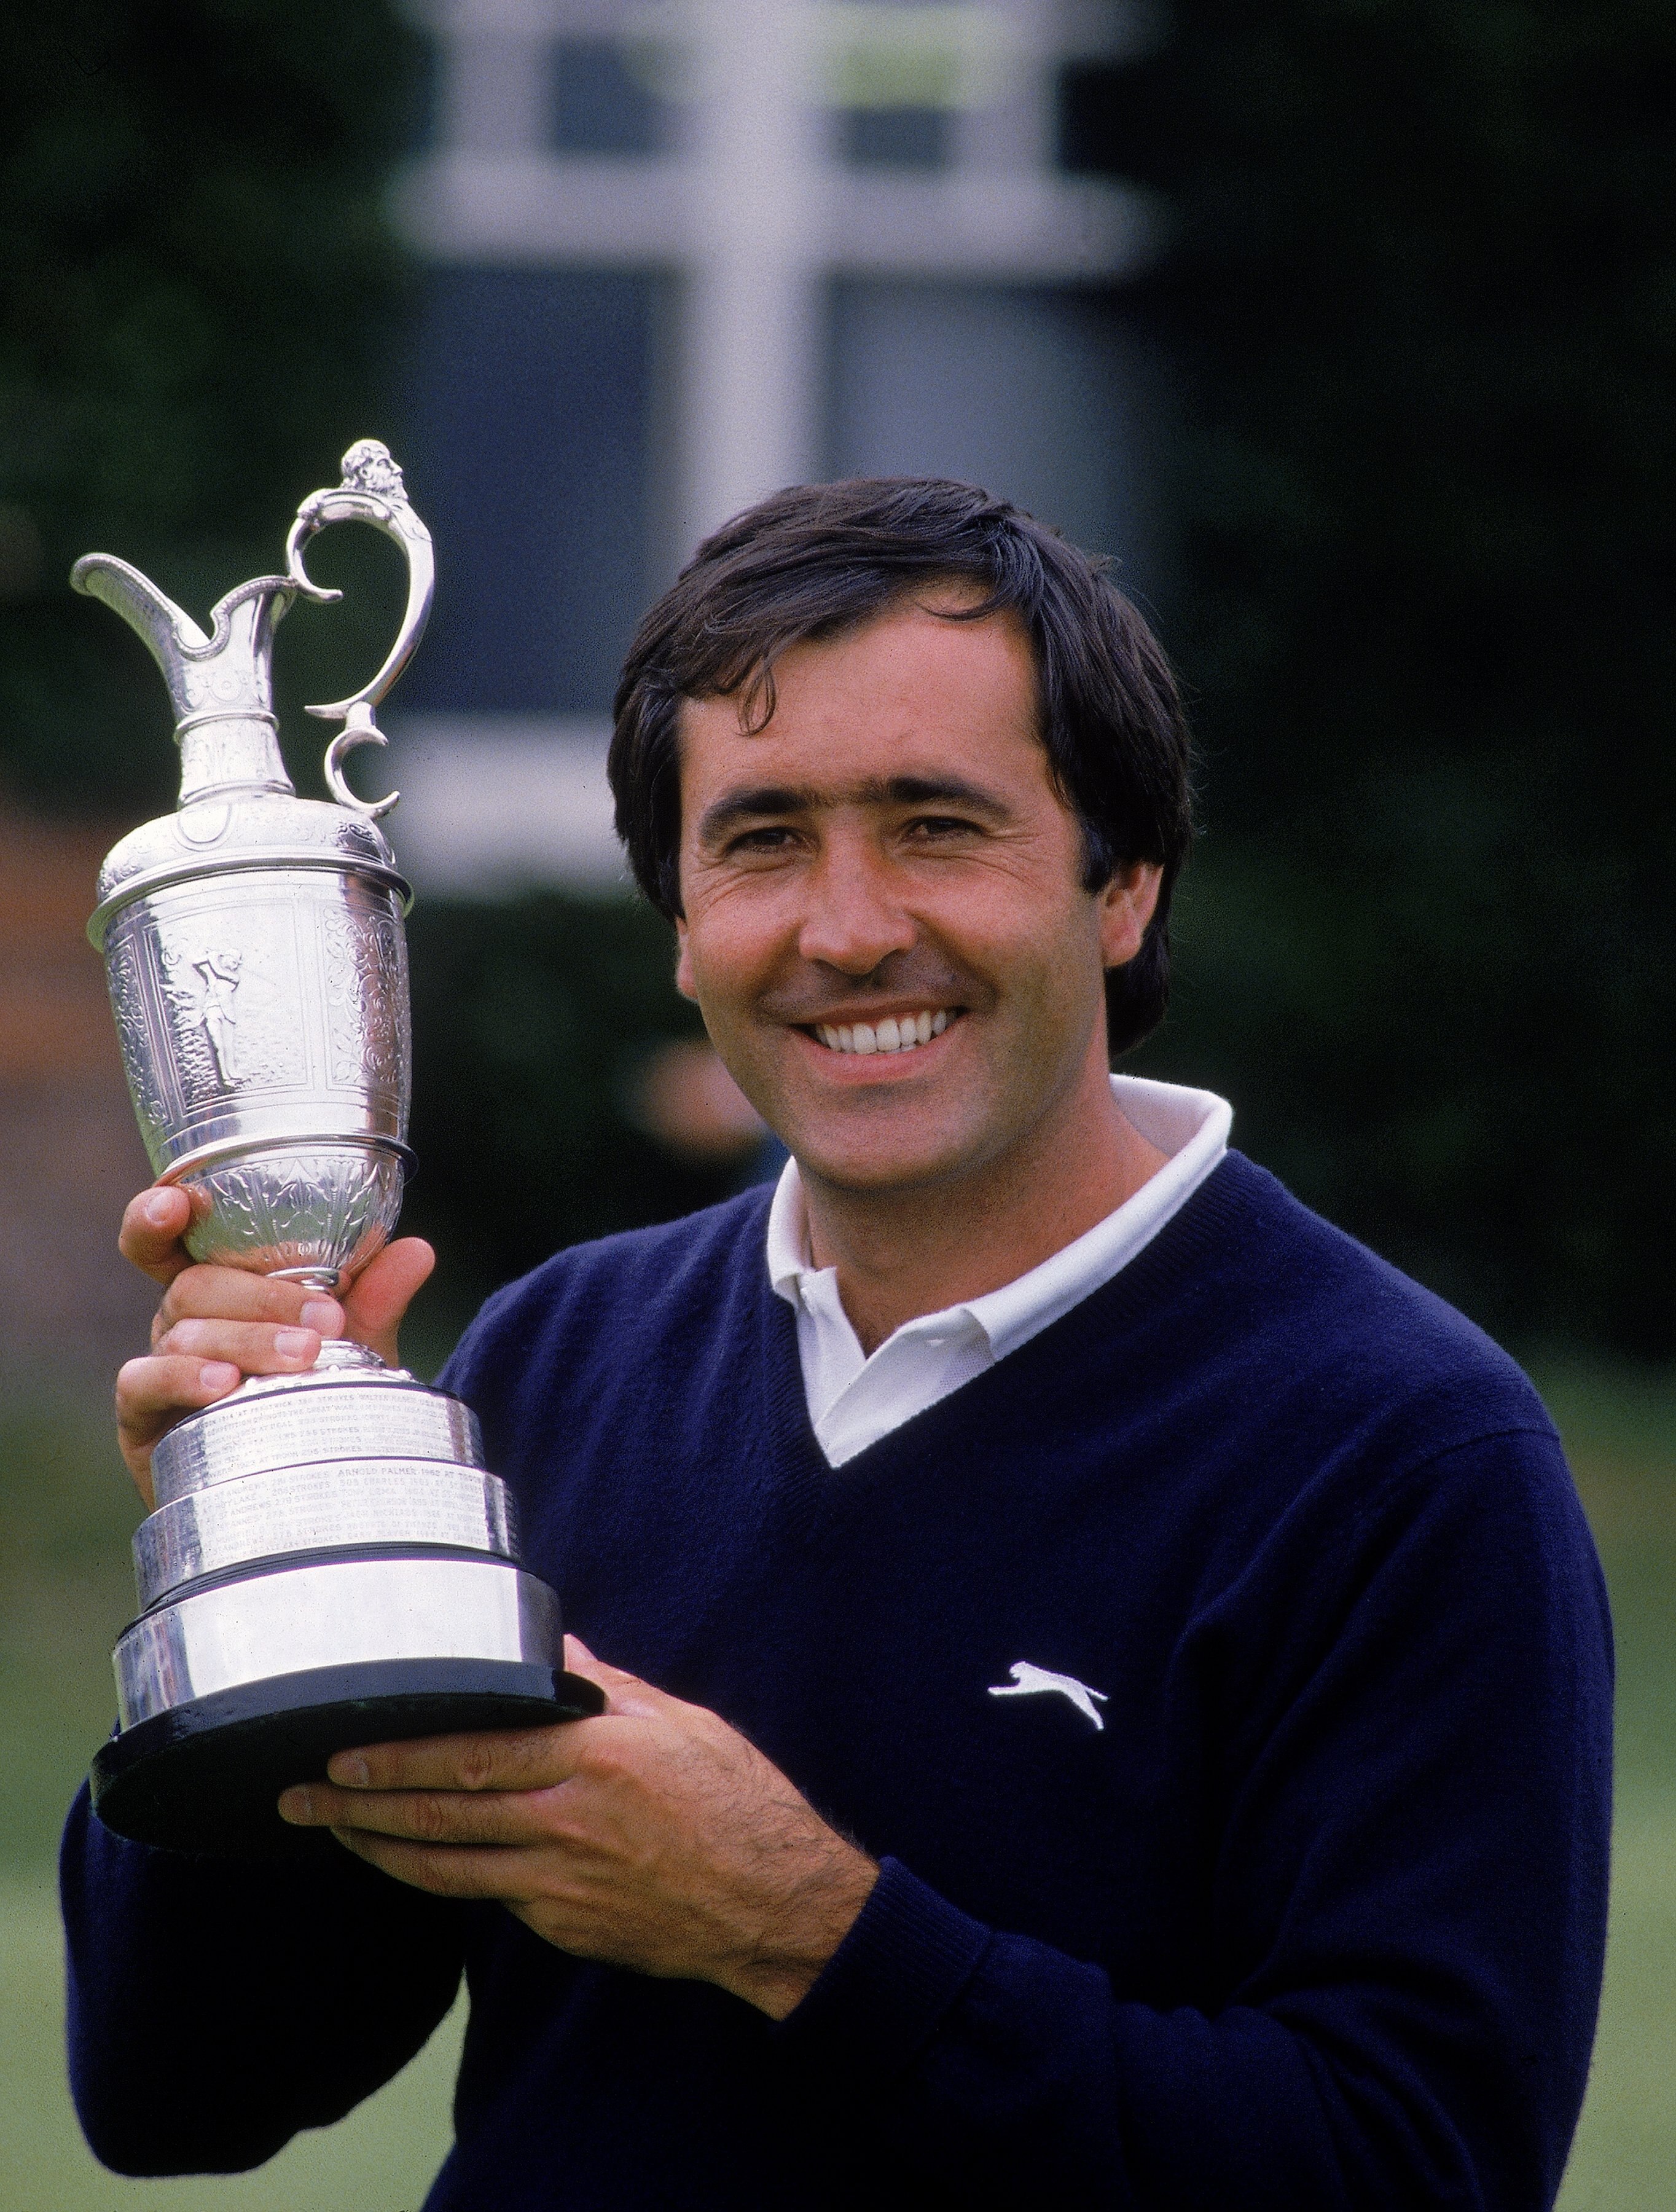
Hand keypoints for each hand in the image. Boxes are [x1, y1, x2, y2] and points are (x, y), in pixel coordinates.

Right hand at [113, 1183, 434, 1504]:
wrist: (302, 1492)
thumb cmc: (316, 1403)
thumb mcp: (353, 1349)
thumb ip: (375, 1300)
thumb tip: (417, 1251)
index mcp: (222, 1290)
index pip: (176, 1240)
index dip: (160, 1213)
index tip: (178, 1199)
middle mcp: (182, 1321)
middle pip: (196, 1284)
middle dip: (264, 1297)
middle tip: (328, 1323)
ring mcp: (159, 1367)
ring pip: (184, 1332)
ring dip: (247, 1340)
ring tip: (300, 1358)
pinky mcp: (142, 1419)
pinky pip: (144, 1384)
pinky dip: (184, 1377)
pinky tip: (223, 1385)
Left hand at [277, 1639, 878, 2019]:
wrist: (773, 1901)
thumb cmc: (735, 1801)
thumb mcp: (677, 1721)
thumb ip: (604, 1684)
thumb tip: (553, 1642)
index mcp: (592, 1755)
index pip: (469, 1753)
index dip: (397, 1756)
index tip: (343, 1750)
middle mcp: (566, 1819)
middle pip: (439, 1813)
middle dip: (359, 1805)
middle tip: (302, 1796)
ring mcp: (560, 1882)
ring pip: (448, 1867)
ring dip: (381, 1849)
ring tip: (334, 1832)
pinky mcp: (565, 1925)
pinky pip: (495, 1895)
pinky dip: (449, 1876)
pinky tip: (419, 1861)